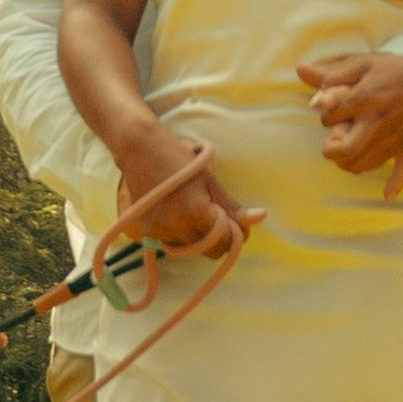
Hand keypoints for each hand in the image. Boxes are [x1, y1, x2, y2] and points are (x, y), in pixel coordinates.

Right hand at [110, 119, 258, 257]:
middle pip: (207, 251)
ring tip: (194, 211)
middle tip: (216, 216)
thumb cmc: (180, 161)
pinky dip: (180, 234)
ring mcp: (158, 232)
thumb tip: (262, 217)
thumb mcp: (211, 182)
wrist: (140, 149)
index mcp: (196, 215)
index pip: (224, 244)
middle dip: (217, 239)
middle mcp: (176, 228)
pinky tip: (178, 213)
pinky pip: (171, 242)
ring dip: (197, 237)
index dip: (234, 236)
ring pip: (189, 249)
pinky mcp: (145, 231)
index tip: (236, 223)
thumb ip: (233, 207)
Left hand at [300, 48, 402, 200]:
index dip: (325, 112)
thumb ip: (333, 72)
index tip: (331, 107)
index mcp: (363, 100)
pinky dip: (395, 183)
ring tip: (347, 152)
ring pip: (365, 163)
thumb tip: (300, 70)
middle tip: (334, 140)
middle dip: (332, 148)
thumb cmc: (399, 70)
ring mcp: (393, 138)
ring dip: (350, 163)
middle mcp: (376, 123)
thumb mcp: (364, 63)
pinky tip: (388, 194)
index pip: (330, 116)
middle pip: (346, 150)